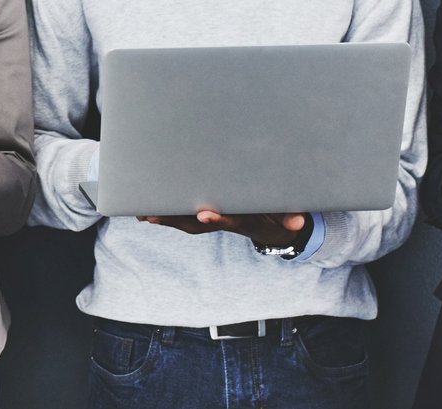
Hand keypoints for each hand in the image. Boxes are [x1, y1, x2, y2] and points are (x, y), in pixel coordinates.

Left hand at [139, 209, 310, 248]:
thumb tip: (298, 221)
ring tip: (142, 214)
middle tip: (152, 215)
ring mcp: (218, 220)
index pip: (230, 221)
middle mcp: (227, 222)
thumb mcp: (290, 218)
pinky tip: (148, 211)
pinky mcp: (211, 214)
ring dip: (166, 218)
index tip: (205, 214)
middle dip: (176, 219)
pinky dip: (169, 213)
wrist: (279, 229)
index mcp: (245, 221)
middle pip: (199, 224)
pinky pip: (187, 216)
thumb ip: (292, 217)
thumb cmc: (282, 217)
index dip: (218, 219)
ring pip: (188, 222)